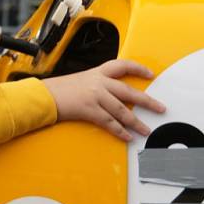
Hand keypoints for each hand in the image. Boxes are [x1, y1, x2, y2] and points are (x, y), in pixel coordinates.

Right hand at [42, 59, 165, 141]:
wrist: (43, 95)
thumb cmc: (57, 89)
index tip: (150, 74)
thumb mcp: (79, 81)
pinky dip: (120, 131)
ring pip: (122, 110)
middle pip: (129, 91)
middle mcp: (98, 82)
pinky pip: (109, 122)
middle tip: (160, 108)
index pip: (122, 66)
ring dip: (136, 122)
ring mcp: (95, 96)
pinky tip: (127, 137)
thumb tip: (110, 96)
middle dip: (147, 101)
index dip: (138, 69)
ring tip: (145, 130)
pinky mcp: (89, 110)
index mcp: (96, 72)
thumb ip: (96, 85)